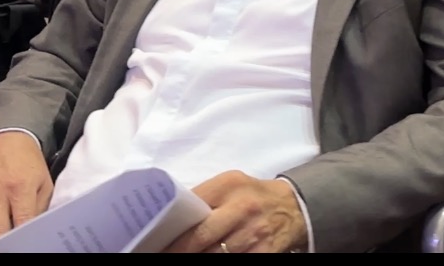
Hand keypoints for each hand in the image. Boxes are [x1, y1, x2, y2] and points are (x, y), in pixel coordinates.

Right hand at [0, 132, 54, 251]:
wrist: (2, 140)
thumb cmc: (27, 161)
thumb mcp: (44, 180)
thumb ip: (42, 206)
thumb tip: (39, 228)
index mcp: (20, 188)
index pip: (22, 222)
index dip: (26, 239)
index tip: (31, 245)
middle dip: (7, 246)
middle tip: (15, 250)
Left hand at [164, 172, 307, 252]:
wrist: (294, 206)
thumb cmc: (252, 195)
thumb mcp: (230, 185)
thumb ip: (203, 197)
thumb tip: (166, 217)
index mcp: (228, 185)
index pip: (190, 206)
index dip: (167, 227)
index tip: (149, 238)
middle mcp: (242, 208)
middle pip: (199, 237)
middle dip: (175, 251)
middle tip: (157, 254)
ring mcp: (253, 233)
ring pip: (215, 255)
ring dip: (195, 257)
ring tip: (178, 256)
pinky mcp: (264, 252)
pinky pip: (235, 261)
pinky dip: (218, 260)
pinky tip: (210, 256)